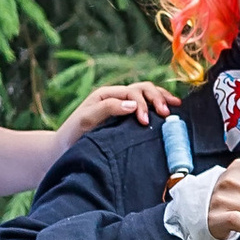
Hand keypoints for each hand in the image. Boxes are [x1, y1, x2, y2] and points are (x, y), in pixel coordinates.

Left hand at [57, 79, 176, 144]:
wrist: (64, 150)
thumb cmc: (73, 135)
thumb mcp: (86, 119)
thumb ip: (108, 108)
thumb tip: (134, 105)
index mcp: (107, 95)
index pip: (132, 92)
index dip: (143, 104)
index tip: (146, 122)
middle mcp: (117, 98)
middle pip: (143, 89)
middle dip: (157, 98)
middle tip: (166, 113)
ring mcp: (123, 108)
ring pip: (148, 95)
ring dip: (162, 99)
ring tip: (175, 107)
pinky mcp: (127, 121)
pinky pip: (147, 108)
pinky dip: (159, 107)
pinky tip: (171, 112)